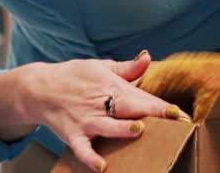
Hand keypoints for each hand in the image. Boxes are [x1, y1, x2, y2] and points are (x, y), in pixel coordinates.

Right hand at [0, 52, 190, 172]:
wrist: (37, 88)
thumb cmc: (72, 77)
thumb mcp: (98, 67)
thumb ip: (126, 68)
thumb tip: (148, 58)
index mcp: (109, 85)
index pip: (140, 95)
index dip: (162, 106)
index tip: (183, 114)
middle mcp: (99, 102)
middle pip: (128, 107)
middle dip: (151, 112)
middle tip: (175, 120)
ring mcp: (85, 120)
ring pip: (107, 126)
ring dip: (122, 128)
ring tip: (137, 130)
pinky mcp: (72, 134)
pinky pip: (82, 148)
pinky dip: (91, 158)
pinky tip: (103, 167)